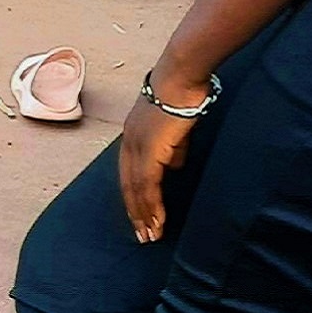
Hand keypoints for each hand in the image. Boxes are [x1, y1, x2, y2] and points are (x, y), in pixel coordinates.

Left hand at [115, 88, 200, 241]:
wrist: (181, 76)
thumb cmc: (183, 93)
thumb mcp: (175, 125)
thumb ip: (172, 147)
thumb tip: (173, 165)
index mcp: (133, 135)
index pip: (129, 173)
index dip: (135, 196)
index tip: (140, 215)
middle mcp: (129, 142)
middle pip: (128, 186)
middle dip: (136, 213)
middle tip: (142, 235)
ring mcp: (136, 147)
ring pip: (136, 191)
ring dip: (144, 215)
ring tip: (150, 236)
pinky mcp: (149, 151)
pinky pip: (147, 186)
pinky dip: (152, 207)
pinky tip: (157, 222)